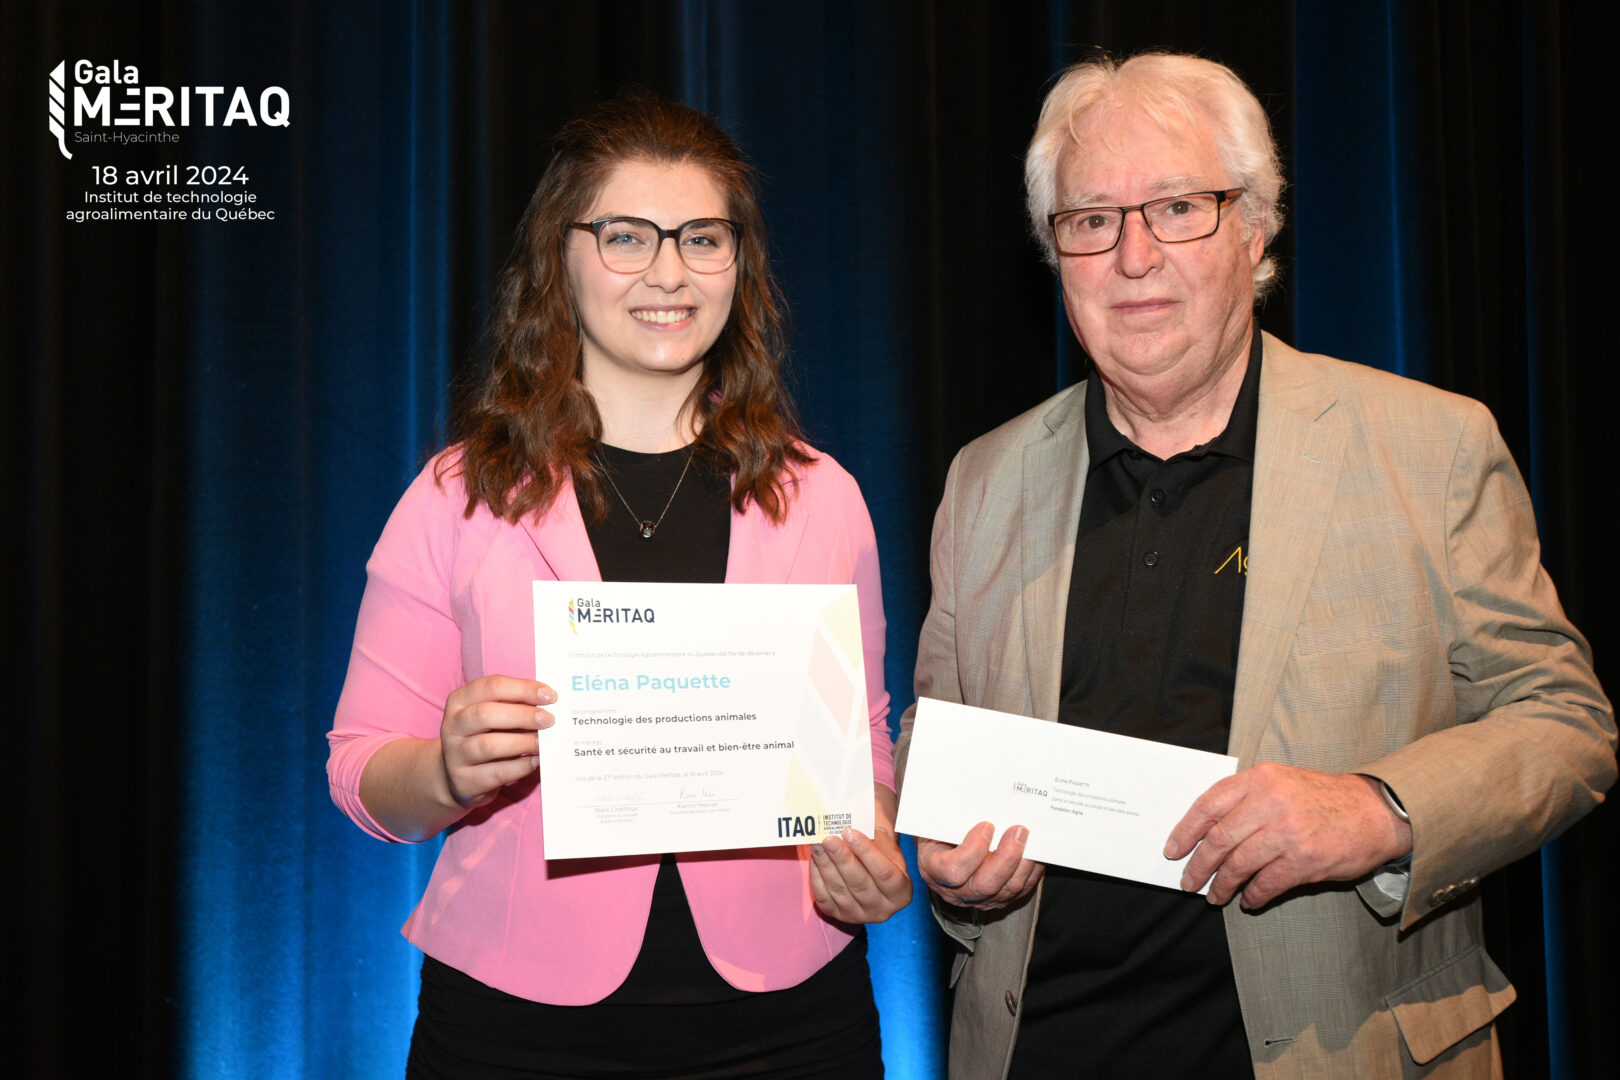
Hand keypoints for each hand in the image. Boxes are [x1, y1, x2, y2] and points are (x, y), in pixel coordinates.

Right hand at [440, 675, 555, 808]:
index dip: (523, 689)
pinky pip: (498, 772)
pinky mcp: (466, 781)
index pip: (491, 687)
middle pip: (486, 714)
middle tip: (549, 719)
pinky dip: (521, 765)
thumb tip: (547, 704)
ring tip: (543, 742)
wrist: (458, 776)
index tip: (550, 695)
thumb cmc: (484, 736)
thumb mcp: (491, 714)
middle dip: (523, 715)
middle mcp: (452, 726)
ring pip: (490, 745)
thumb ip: (514, 705)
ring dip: (523, 742)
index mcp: (459, 701)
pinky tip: (536, 760)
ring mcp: (455, 755)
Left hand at [809, 828, 912, 922]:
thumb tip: (848, 832)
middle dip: (842, 859)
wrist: (870, 872)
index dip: (866, 852)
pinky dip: (817, 877)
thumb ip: (872, 841)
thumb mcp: (885, 847)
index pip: (884, 873)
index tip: (850, 832)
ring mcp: (859, 916)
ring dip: (826, 865)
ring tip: (817, 845)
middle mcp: (882, 910)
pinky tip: (815, 859)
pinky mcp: (839, 916)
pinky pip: (824, 898)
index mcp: (901, 893)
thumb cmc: (880, 854)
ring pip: (839, 891)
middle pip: (860, 884)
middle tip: (829, 839)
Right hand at [916, 821, 1043, 909]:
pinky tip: (1036, 850)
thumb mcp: (936, 823)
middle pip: (985, 885)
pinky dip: (1031, 870)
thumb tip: (976, 798)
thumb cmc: (939, 831)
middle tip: (1019, 830)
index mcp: (933, 870)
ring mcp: (980, 899)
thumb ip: (949, 817)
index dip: (972, 851)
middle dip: (1006, 857)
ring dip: (1023, 863)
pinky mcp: (1001, 899)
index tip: (986, 826)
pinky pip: (1021, 889)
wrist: (943, 849)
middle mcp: (956, 891)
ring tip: (1029, 837)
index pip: (953, 870)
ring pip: (1008, 889)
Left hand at [1165, 763, 1413, 908]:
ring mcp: (1289, 831)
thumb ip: (1246, 798)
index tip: (1173, 850)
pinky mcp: (1305, 860)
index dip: (1186, 830)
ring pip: (1239, 864)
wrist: (1374, 811)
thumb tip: (1206, 830)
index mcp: (1260, 778)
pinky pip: (1266, 884)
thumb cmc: (1321, 798)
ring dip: (1222, 885)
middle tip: (1189, 881)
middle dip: (1199, 865)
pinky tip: (1249, 900)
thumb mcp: (1281, 781)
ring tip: (1215, 896)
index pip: (1208, 805)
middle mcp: (1272, 802)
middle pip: (1219, 839)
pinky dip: (1253, 896)